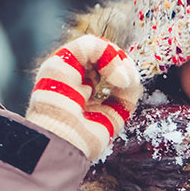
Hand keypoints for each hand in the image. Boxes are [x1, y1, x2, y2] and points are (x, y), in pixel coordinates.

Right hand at [26, 35, 141, 159]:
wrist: (61, 145)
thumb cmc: (82, 139)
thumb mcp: (114, 117)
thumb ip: (126, 95)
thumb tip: (130, 78)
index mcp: (81, 94)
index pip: (105, 71)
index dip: (122, 73)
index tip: (130, 88)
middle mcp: (72, 79)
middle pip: (102, 57)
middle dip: (122, 64)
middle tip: (129, 83)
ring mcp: (64, 70)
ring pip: (96, 47)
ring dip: (118, 61)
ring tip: (124, 82)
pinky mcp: (59, 63)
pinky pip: (89, 45)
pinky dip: (109, 56)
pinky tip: (117, 79)